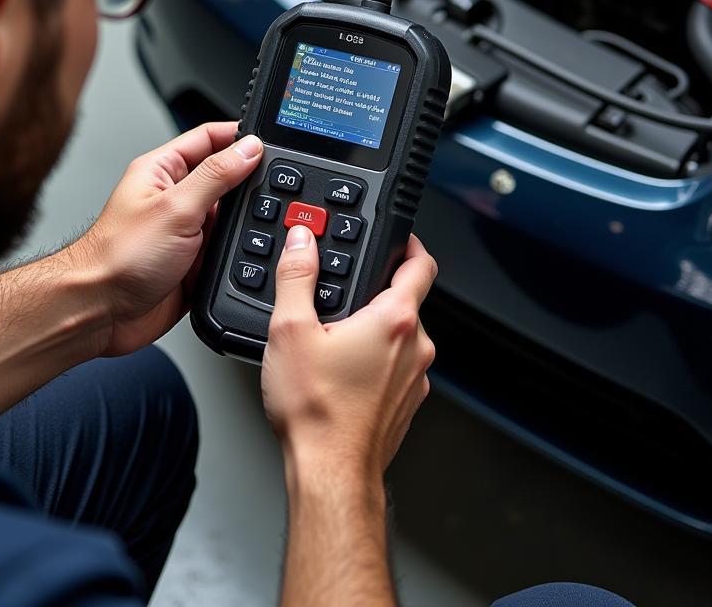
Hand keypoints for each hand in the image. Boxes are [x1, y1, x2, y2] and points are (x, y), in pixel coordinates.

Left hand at [75, 122, 262, 355]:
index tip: (271, 141)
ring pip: (232, 215)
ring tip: (264, 222)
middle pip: (226, 176)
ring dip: (247, 220)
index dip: (240, 136)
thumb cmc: (117, 257)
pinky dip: (242, 251)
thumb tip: (249, 148)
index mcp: (163, 170)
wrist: (101, 313)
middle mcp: (176, 197)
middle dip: (251, 181)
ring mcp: (187, 229)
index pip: (209, 138)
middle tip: (278, 185)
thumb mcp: (175, 207)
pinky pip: (230, 248)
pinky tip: (251, 251)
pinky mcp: (196, 260)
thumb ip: (216, 176)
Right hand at [261, 226, 436, 483]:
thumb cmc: (316, 411)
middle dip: (375, 294)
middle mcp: (415, 346)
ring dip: (374, 331)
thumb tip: (302, 241)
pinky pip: (397, 368)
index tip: (397, 237)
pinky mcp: (407, 403)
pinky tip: (342, 374)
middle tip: (342, 296)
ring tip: (334, 340)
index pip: (421, 264)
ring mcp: (415, 378)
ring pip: (400, 337)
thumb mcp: (290, 330)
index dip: (409, 243)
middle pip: (406, 301)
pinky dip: (376, 363)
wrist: (329, 473)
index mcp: (395, 320)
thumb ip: (296, 276)